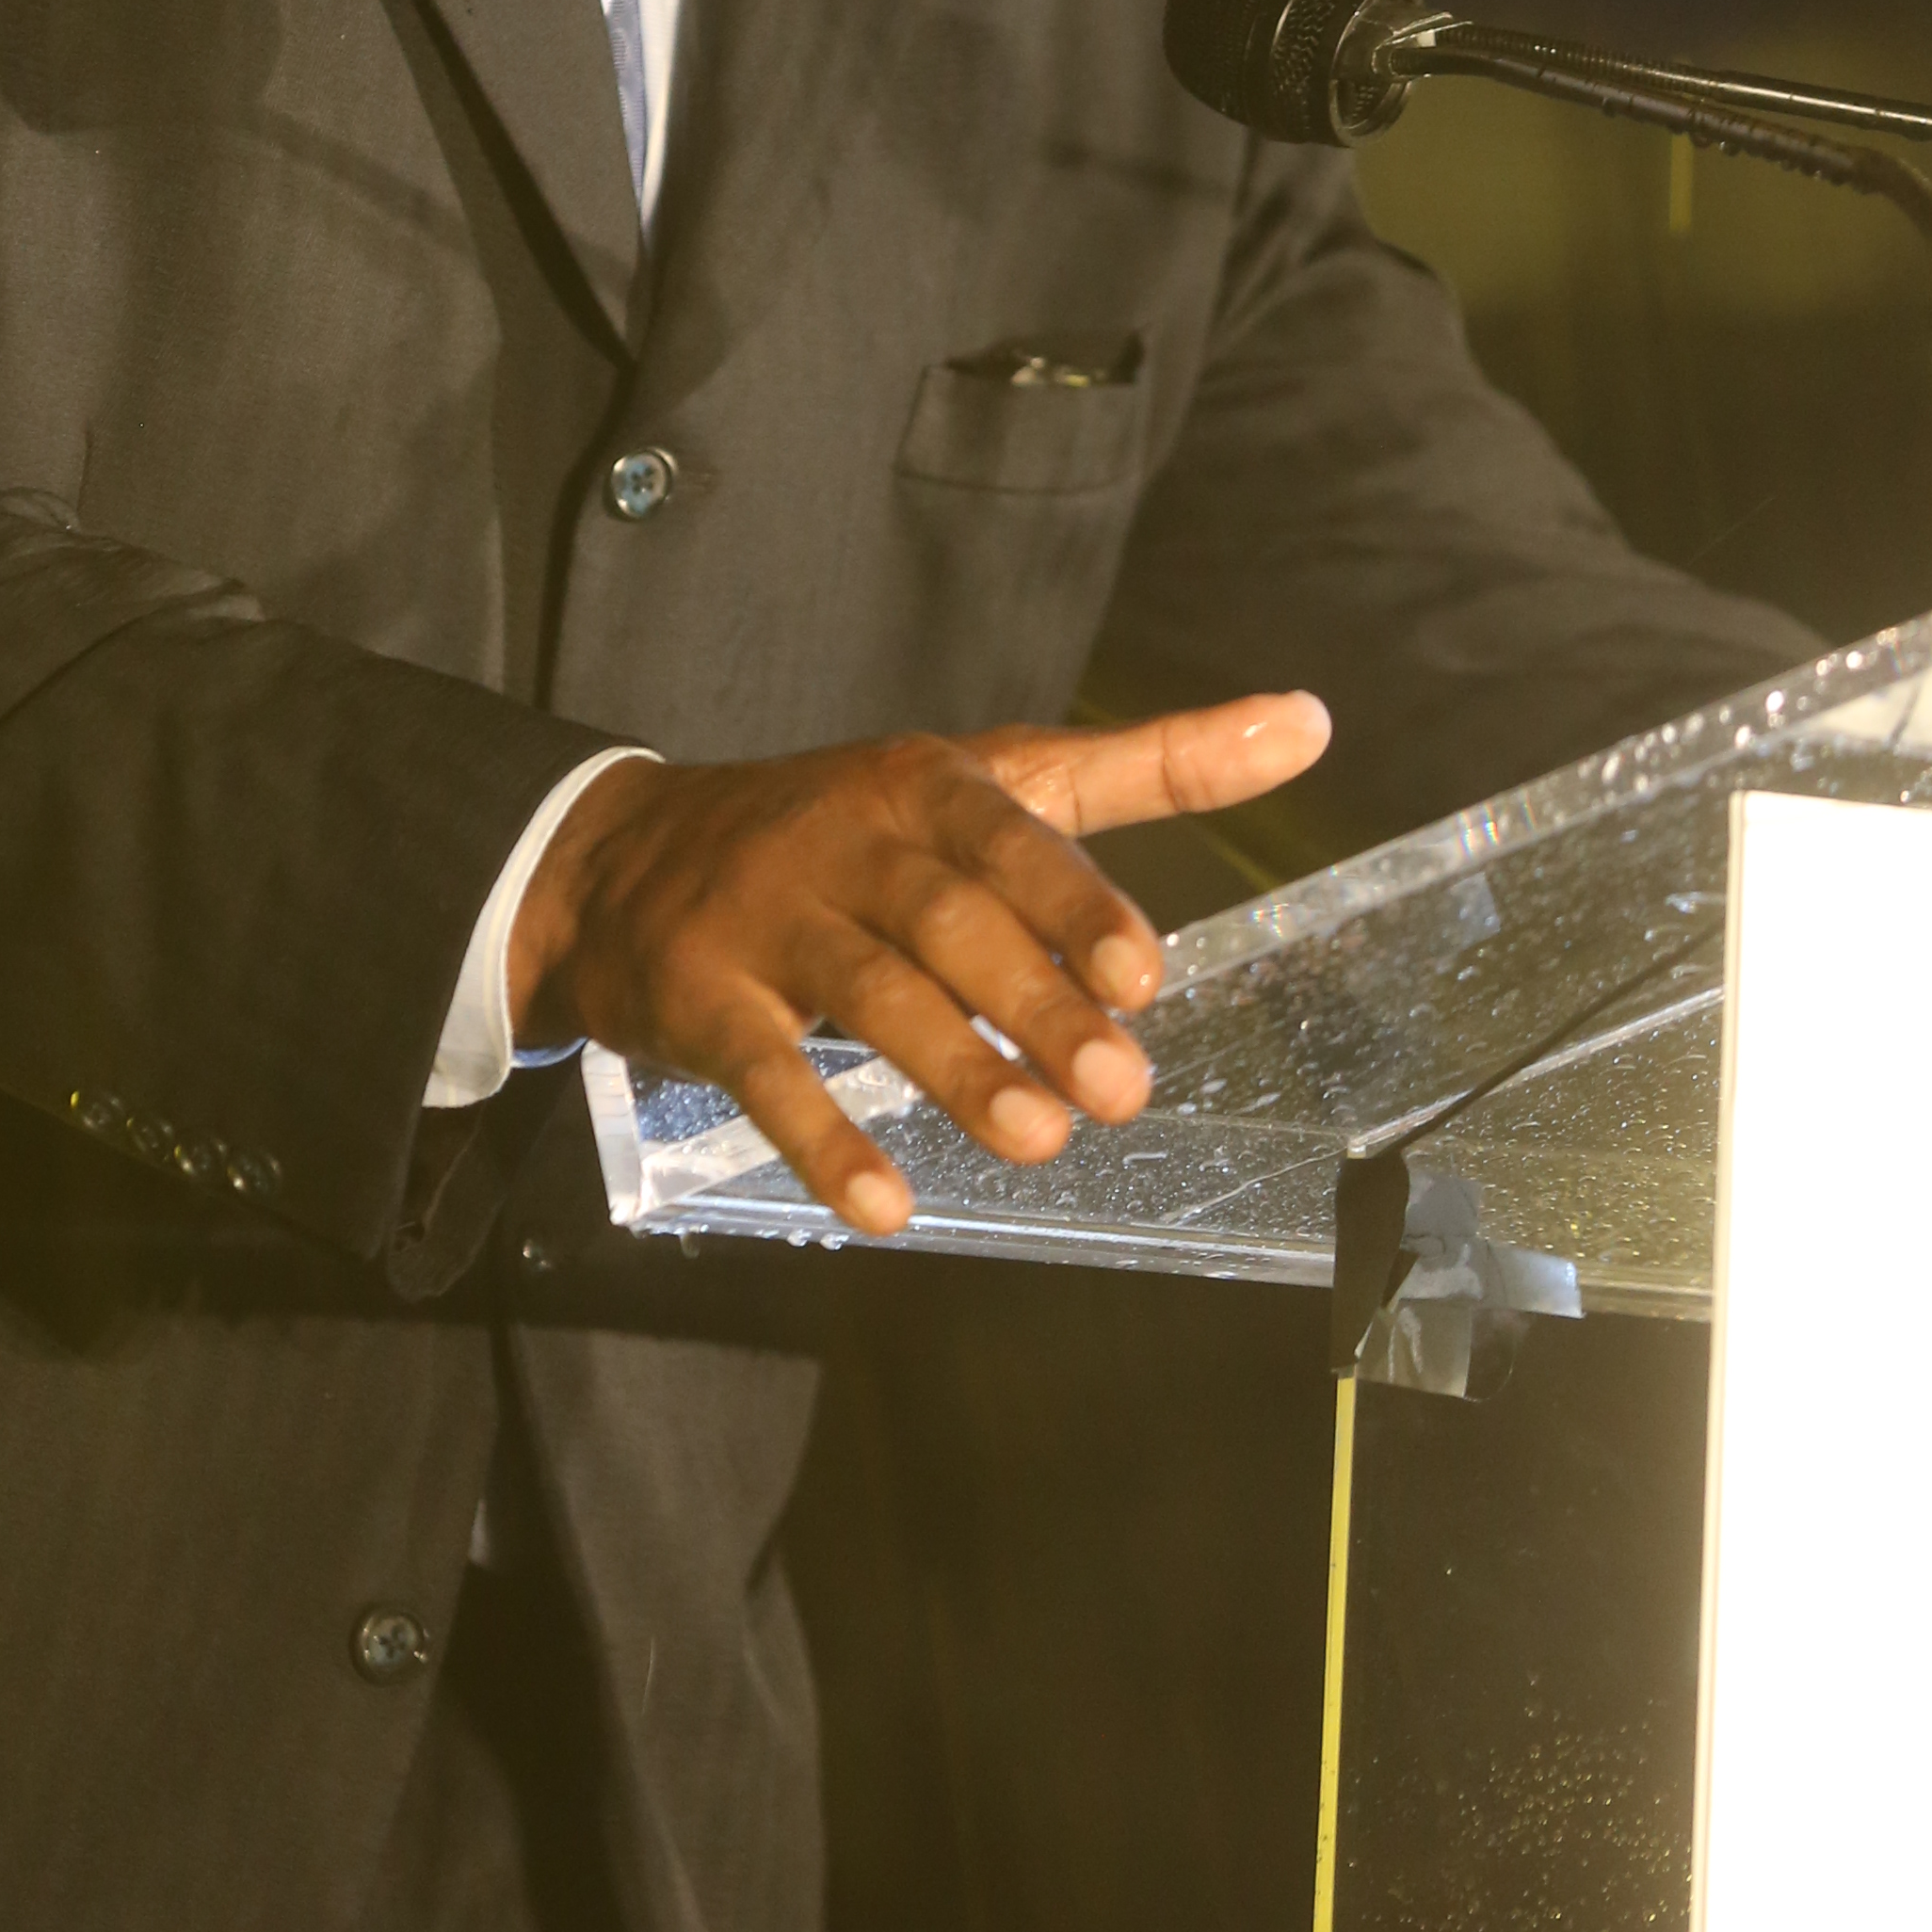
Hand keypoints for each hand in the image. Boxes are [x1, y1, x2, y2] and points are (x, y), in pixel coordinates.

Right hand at [511, 690, 1329, 1233]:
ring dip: (952, 1070)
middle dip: (1034, 1005)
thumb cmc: (851, 831)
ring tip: (1036, 1141)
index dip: (1074, 903)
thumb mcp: (990, 778)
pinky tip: (886, 1208)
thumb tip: (1308, 723)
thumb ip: (1147, 765)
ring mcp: (765, 920)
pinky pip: (762, 1073)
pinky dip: (822, 1140)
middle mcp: (844, 840)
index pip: (1006, 836)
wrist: (624, 862)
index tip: (1148, 978)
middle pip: (945, 920)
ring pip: (866, 994)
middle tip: (1123, 1091)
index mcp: (923, 785)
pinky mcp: (701, 1001)